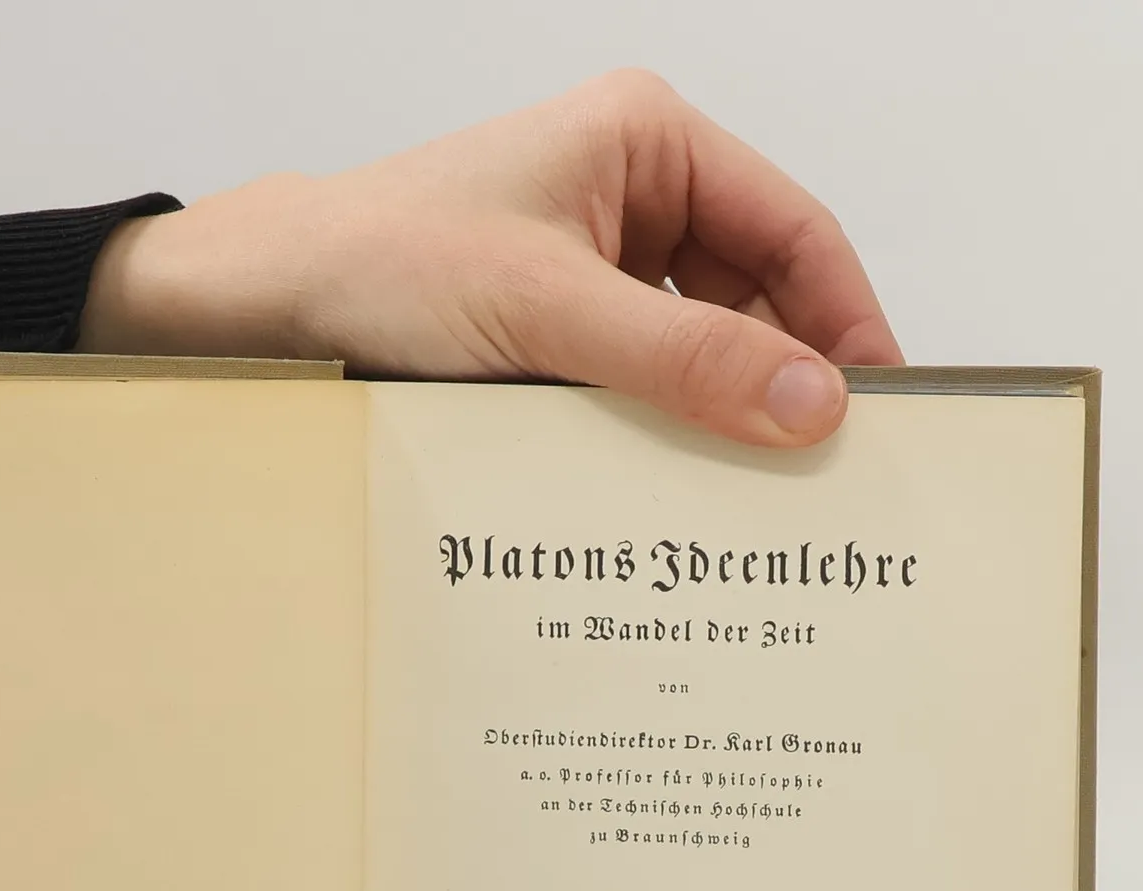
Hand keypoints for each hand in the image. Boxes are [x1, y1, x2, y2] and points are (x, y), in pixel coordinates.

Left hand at [82, 69, 901, 447]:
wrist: (268, 310)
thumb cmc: (382, 265)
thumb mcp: (546, 312)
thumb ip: (680, 359)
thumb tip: (808, 403)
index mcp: (646, 142)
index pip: (792, 230)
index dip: (844, 321)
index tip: (875, 410)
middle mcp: (630, 195)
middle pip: (754, 295)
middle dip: (783, 379)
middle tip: (821, 476)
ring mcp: (594, 266)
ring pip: (698, 347)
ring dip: (719, 416)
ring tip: (753, 495)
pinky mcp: (558, 331)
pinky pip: (641, 381)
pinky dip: (661, 430)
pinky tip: (673, 487)